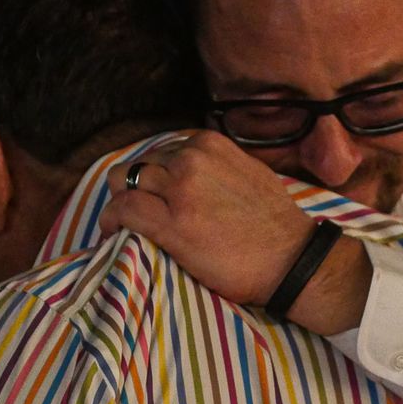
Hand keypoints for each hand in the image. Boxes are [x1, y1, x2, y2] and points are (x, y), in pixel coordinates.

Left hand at [99, 132, 371, 331]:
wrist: (292, 259)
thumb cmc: (274, 223)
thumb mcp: (246, 171)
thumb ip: (214, 164)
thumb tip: (187, 170)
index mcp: (209, 144)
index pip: (161, 149)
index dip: (154, 174)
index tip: (155, 194)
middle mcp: (190, 159)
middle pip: (138, 164)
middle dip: (136, 187)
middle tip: (142, 213)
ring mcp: (178, 189)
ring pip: (122, 181)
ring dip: (121, 202)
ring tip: (126, 224)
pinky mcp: (170, 223)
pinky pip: (121, 210)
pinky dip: (110, 220)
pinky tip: (114, 233)